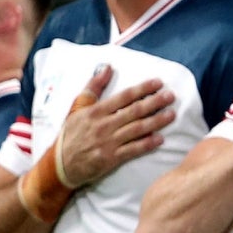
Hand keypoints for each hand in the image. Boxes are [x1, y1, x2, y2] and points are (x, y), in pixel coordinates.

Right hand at [53, 66, 175, 187]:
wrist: (60, 164)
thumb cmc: (71, 134)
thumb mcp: (77, 107)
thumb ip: (93, 87)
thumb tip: (107, 67)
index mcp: (96, 111)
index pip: (124, 97)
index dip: (142, 89)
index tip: (158, 83)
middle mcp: (103, 125)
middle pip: (134, 111)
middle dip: (155, 102)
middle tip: (171, 96)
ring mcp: (108, 142)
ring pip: (137, 129)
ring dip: (156, 121)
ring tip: (172, 114)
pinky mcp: (111, 159)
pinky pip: (133, 150)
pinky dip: (147, 144)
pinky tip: (160, 138)